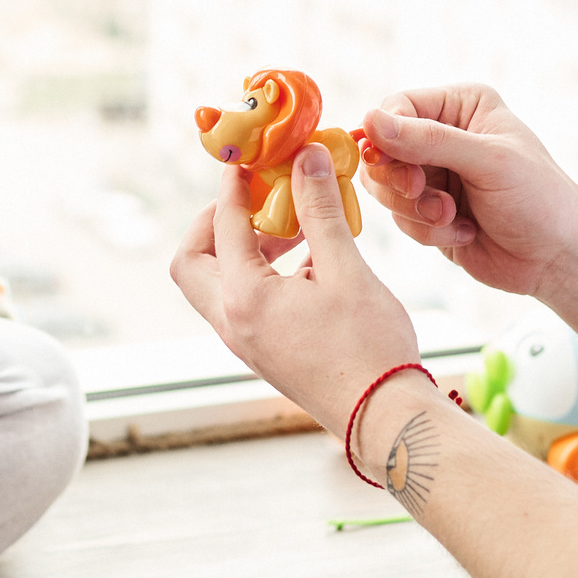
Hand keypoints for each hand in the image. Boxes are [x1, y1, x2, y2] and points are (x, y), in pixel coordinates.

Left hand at [170, 142, 420, 435]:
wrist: (384, 419)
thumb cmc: (369, 347)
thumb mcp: (346, 269)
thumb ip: (320, 211)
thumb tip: (307, 158)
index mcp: (243, 298)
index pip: (224, 225)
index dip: (235, 187)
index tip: (250, 161)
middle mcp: (231, 322)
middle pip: (192, 260)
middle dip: (216, 222)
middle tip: (254, 199)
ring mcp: (245, 342)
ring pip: (215, 284)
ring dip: (241, 249)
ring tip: (292, 227)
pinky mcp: (262, 353)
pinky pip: (241, 304)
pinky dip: (258, 274)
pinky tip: (307, 262)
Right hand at [357, 84, 577, 306]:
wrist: (558, 258)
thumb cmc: (539, 199)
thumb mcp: (488, 161)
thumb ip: (428, 140)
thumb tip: (370, 120)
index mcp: (461, 106)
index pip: (398, 106)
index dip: (384, 135)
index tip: (387, 162)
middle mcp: (443, 136)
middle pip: (382, 149)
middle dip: (399, 179)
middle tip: (420, 193)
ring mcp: (435, 176)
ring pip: (385, 187)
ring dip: (415, 209)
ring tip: (452, 218)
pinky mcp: (429, 213)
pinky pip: (400, 218)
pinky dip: (427, 231)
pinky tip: (466, 232)